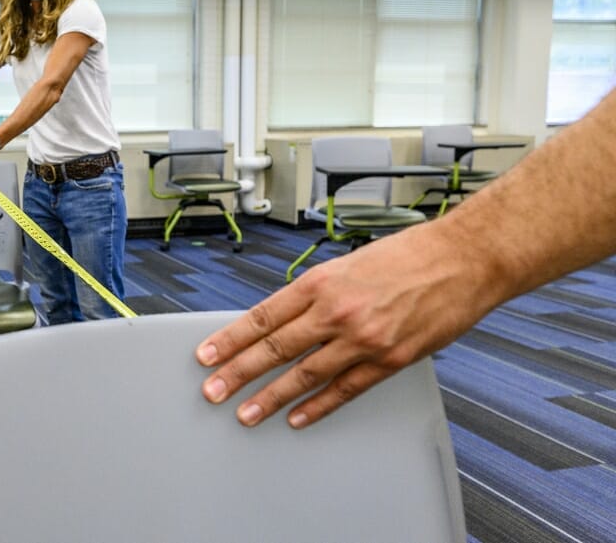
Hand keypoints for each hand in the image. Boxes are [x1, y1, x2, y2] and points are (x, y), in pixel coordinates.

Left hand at [195, 225, 486, 428]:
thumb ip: (316, 294)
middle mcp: (336, 311)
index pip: (262, 317)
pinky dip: (318, 406)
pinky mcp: (390, 359)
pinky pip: (345, 389)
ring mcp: (363, 339)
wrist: (463, 258)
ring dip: (270, 398)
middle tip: (213, 391)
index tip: (207, 355)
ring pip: (304, 375)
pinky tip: (297, 417)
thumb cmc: (409, 254)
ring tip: (247, 413)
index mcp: (321, 282)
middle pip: (274, 349)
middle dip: (238, 373)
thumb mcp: (347, 263)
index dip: (230, 340)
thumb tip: (286, 319)